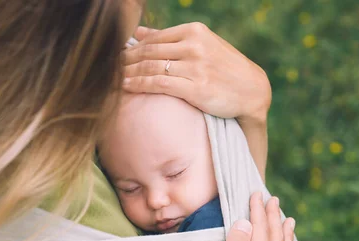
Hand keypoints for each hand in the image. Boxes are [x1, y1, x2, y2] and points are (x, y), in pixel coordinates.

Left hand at [122, 23, 271, 123]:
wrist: (252, 90)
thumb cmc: (225, 69)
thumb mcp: (202, 46)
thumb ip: (170, 39)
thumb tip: (139, 32)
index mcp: (194, 31)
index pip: (153, 39)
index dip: (130, 49)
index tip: (115, 57)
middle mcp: (194, 45)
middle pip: (148, 52)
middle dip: (125, 61)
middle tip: (106, 69)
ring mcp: (196, 66)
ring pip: (151, 67)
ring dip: (127, 73)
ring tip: (110, 79)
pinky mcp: (197, 87)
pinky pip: (159, 84)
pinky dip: (139, 85)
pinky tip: (125, 87)